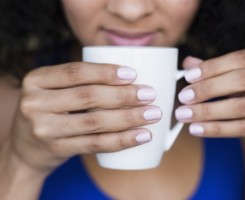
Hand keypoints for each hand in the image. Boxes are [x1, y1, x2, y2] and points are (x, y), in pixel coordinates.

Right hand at [10, 62, 159, 173]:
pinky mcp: (57, 149)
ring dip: (129, 118)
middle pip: (88, 96)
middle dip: (124, 95)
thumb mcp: (53, 90)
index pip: (76, 72)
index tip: (133, 74)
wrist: (25, 147)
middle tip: (150, 94)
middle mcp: (35, 103)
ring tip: (153, 114)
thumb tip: (129, 75)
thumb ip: (79, 81)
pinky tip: (141, 135)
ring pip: (95, 122)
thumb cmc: (49, 111)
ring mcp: (44, 129)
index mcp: (37, 80)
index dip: (106, 72)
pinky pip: (95, 144)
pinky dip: (122, 140)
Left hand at [176, 46, 244, 152]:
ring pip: (239, 107)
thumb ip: (218, 69)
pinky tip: (198, 129)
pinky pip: (242, 128)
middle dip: (207, 89)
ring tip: (185, 114)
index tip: (189, 76)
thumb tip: (189, 64)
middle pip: (240, 80)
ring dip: (207, 111)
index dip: (212, 67)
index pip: (240, 58)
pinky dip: (216, 129)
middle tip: (184, 97)